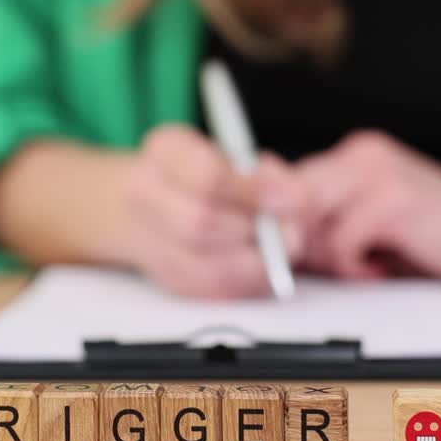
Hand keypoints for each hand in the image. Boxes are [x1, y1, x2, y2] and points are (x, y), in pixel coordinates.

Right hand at [118, 125, 304, 298]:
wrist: (152, 201)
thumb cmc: (204, 175)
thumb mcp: (234, 155)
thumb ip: (265, 173)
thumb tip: (297, 199)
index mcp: (165, 151)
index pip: (207, 176)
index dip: (253, 192)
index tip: (291, 199)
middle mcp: (143, 192)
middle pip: (200, 223)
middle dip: (254, 231)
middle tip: (292, 230)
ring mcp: (146, 238)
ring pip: (204, 264)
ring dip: (254, 262)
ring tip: (280, 248)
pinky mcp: (164, 275)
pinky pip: (208, 289)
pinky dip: (244, 282)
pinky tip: (262, 266)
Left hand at [259, 131, 440, 287]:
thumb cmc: (438, 237)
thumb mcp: (369, 226)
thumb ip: (322, 222)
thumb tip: (265, 232)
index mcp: (353, 154)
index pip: (282, 184)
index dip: (284, 225)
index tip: (295, 250)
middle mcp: (359, 154)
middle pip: (287, 203)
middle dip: (304, 242)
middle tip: (344, 260)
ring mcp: (374, 173)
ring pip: (309, 225)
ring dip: (334, 257)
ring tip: (370, 260)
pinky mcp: (390, 201)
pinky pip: (340, 244)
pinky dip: (357, 267)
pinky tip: (385, 265)